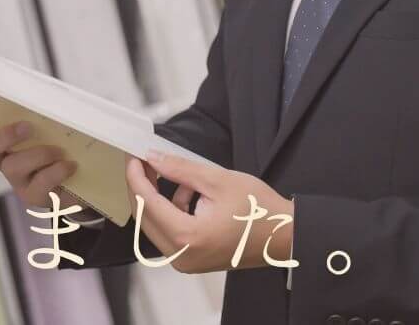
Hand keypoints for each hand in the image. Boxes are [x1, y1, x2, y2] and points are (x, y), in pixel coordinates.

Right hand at [0, 121, 75, 210]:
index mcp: (5, 149)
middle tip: (29, 127)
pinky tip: (71, 165)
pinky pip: (40, 184)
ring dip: (38, 154)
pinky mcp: (36, 197)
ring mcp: (19, 185)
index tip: (14, 119)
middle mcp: (7, 166)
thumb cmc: (60, 155)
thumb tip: (51, 101)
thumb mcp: (49, 137)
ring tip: (60, 151)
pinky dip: (57, 171)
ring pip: (13, 167)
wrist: (80, 189)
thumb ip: (42, 123)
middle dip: (6, 136)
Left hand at [127, 152, 294, 272]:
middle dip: (142, 186)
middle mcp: (182, 256)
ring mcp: (186, 261)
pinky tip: (188, 193)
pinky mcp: (192, 260)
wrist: (285, 235)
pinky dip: (172, 211)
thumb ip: (179, 168)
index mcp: (187, 237)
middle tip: (144, 161)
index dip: (136, 176)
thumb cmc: (261, 212)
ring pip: (156, 224)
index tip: (133, 157)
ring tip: (177, 175)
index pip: (146, 203)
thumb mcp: (217, 179)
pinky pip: (170, 232)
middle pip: (145, 216)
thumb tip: (154, 158)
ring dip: (159, 197)